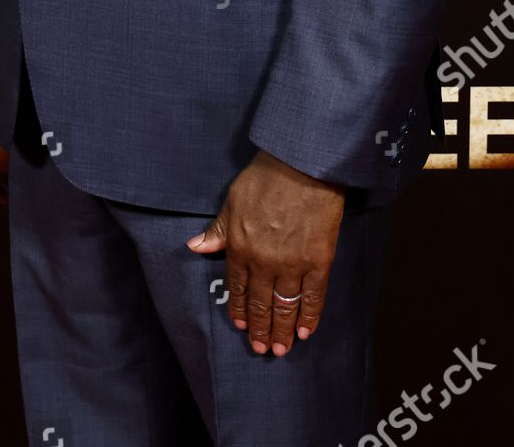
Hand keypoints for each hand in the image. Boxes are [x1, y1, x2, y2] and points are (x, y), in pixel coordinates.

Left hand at [186, 150, 344, 355]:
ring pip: (284, 307)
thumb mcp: (233, 200)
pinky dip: (309, 317)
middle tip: (261, 348)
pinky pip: (313, 297)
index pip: (237, 288)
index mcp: (240, 248)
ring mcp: (292, 265)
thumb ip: (218, 229)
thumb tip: (195, 246)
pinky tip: (305, 331)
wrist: (302, 165)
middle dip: (260, 329)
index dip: (239, 309)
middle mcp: (263, 263)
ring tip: (281, 349)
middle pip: (260, 304)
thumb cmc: (266, 176)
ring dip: (282, 331)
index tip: (241, 326)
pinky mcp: (318, 262)